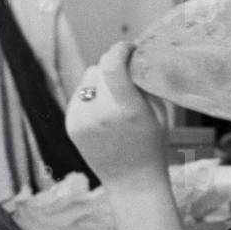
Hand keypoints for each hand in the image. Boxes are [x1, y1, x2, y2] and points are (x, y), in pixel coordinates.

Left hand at [66, 42, 168, 184]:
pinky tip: (103, 112)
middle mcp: (101, 114)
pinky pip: (79, 95)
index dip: (119, 50)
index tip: (128, 48)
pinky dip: (91, 96)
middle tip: (126, 77)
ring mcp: (82, 120)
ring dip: (101, 81)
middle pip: (99, 68)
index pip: (112, 66)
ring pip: (87, 80)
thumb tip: (135, 57)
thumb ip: (144, 85)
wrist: (132, 181)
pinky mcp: (71, 125)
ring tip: (114, 99)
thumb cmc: (152, 145)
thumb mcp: (159, 113)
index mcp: (128, 110)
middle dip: (113, 67)